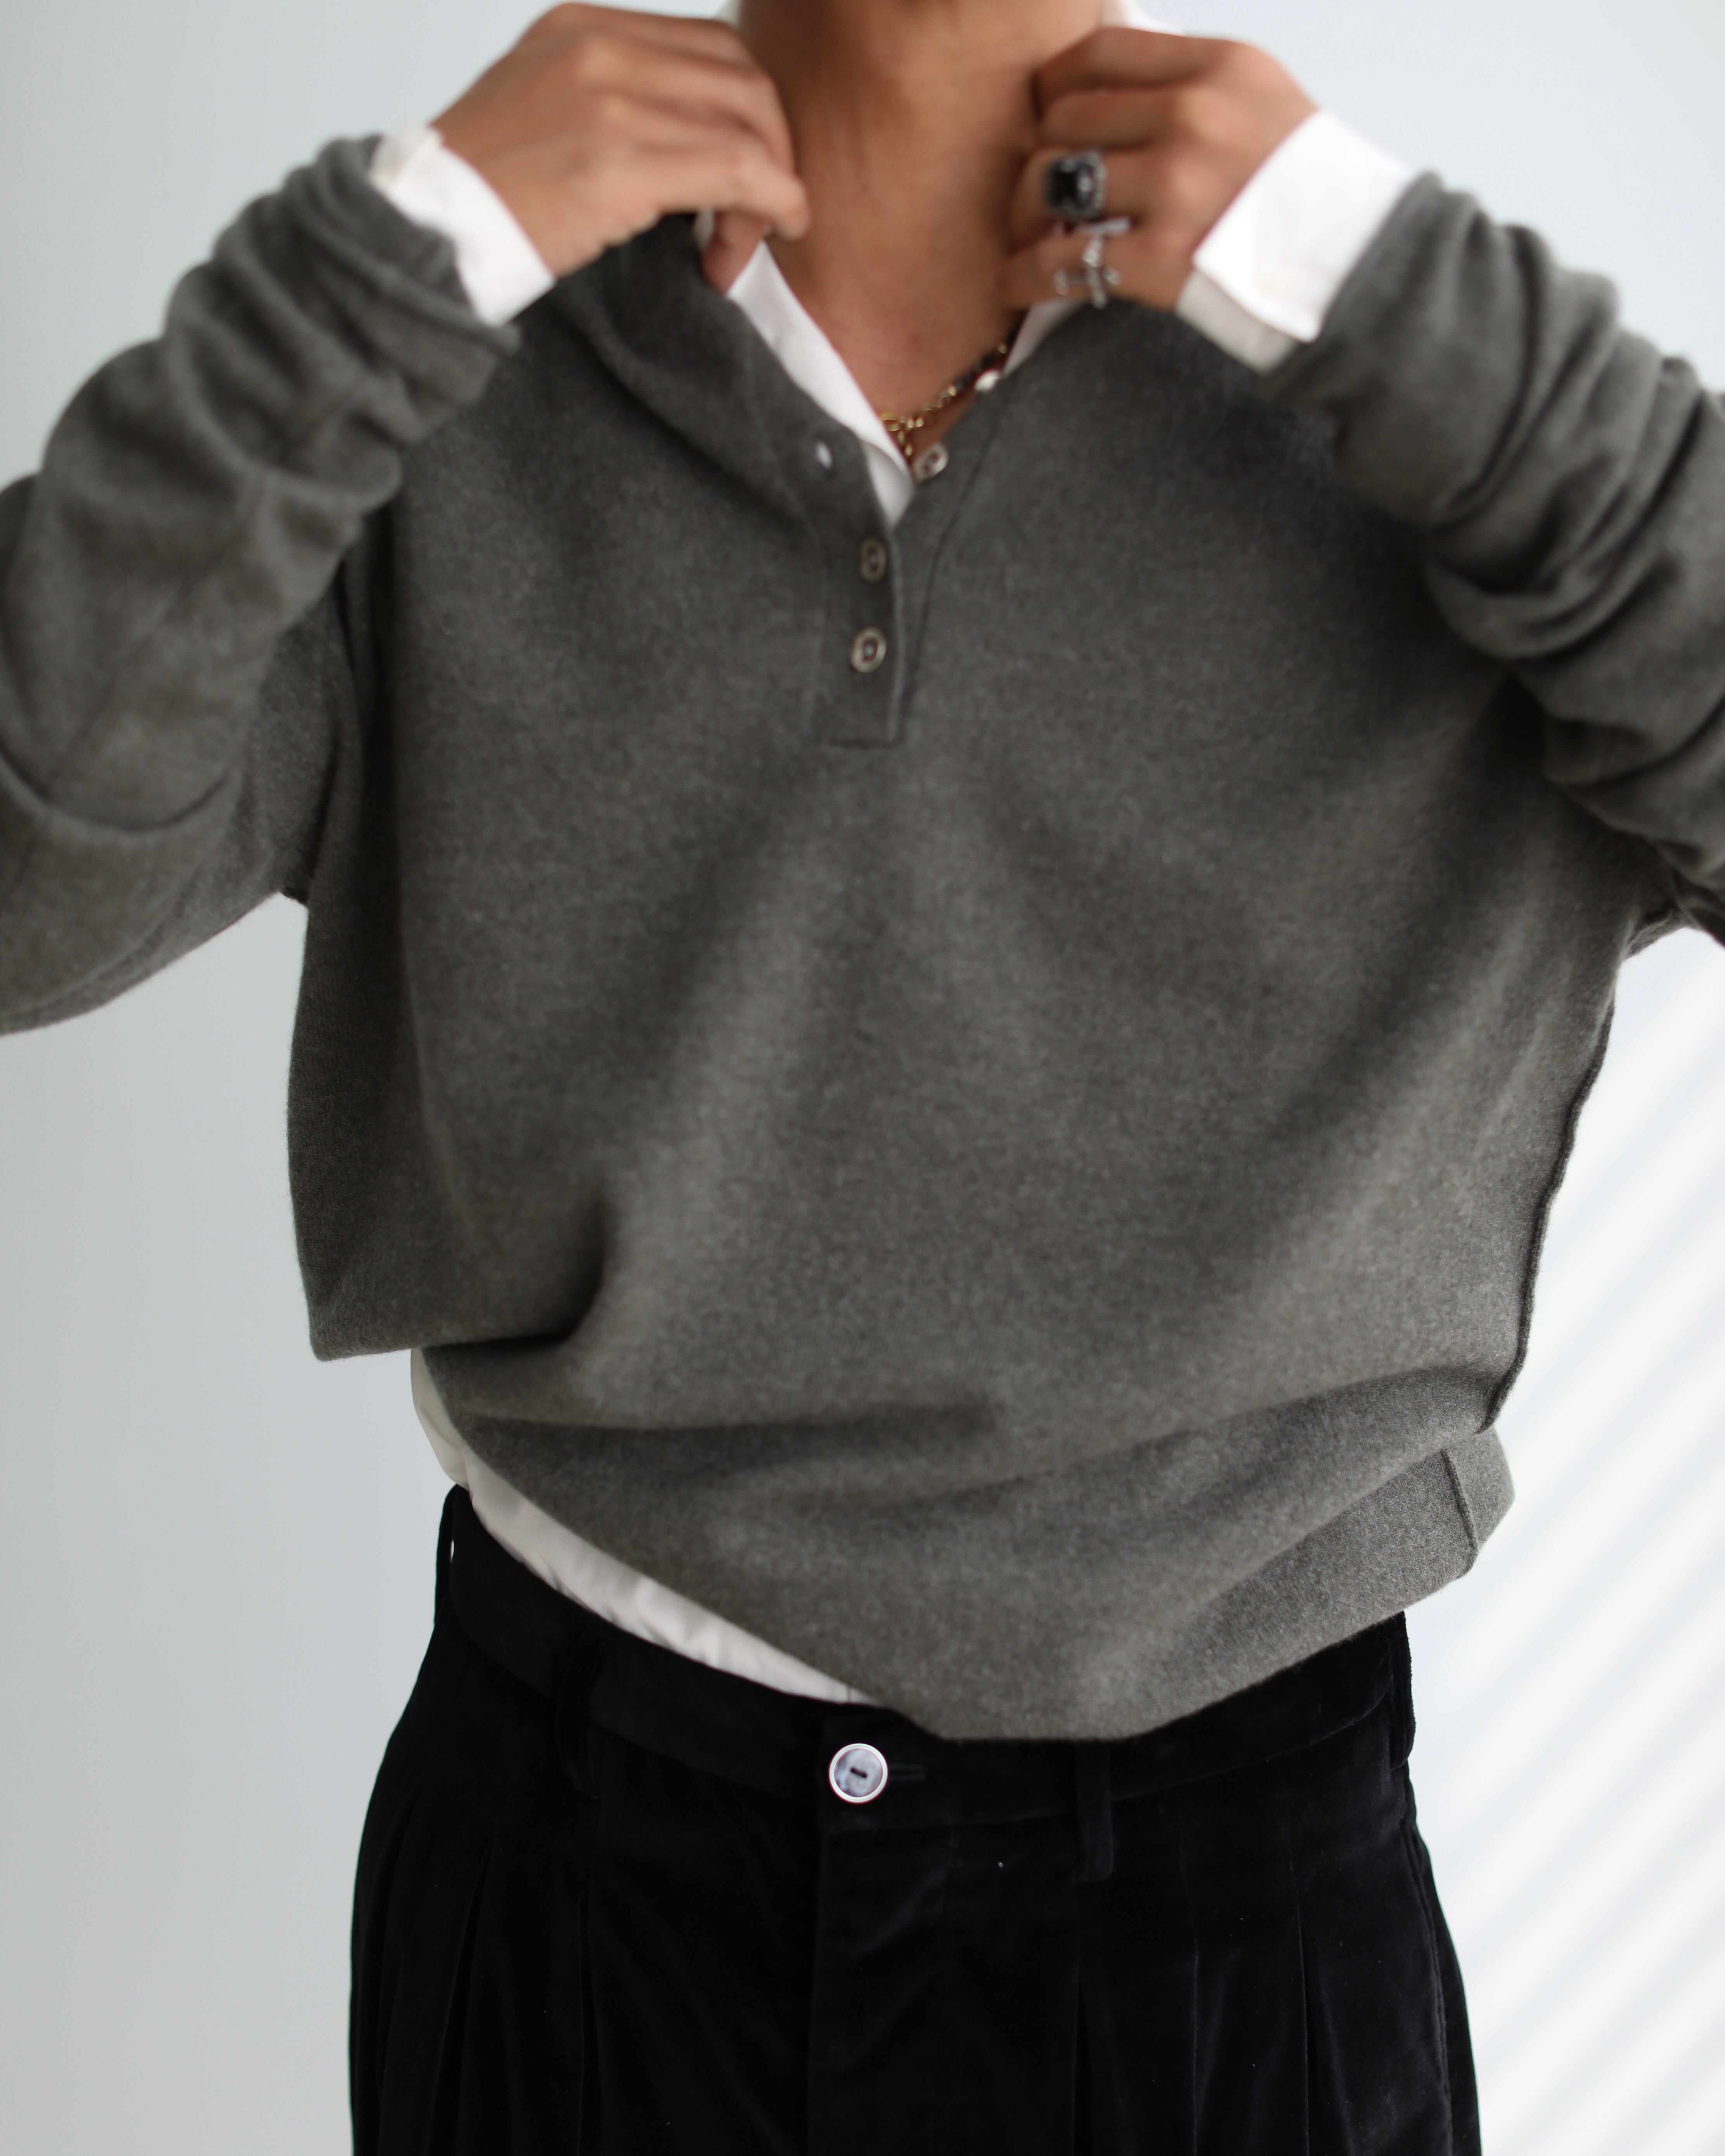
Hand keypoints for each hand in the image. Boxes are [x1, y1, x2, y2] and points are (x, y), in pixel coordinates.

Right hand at [433, 4, 808, 289]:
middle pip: (743, 78)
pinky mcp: (619, 164)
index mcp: (583, 28)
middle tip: (762, 213)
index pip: (710, 45)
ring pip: (748, 127)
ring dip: (770, 191)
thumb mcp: (547, 108)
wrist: (426, 230)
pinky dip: (776, 202)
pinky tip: (778, 229)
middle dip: (773, 149)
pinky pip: (739, 171)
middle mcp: (599, 49)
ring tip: (742, 245)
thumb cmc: (488, 192)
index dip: (750, 110)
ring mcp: (609, 102)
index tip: (750, 169)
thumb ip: (613, 98)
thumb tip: (690, 130)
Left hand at [999, 30, 1315, 310]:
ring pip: (1052, 182)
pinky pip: (1062, 260)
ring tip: (1027, 236)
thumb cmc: (1307, 192)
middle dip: (1037, 156)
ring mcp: (1176, 188)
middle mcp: (1193, 117)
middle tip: (1033, 191)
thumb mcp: (1261, 101)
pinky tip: (1015, 284)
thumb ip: (1191, 82)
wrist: (1360, 268)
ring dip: (1024, 214)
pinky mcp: (1163, 259)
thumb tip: (1113, 67)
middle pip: (1065, 119)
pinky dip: (1025, 275)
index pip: (1101, 51)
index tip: (1044, 112)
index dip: (1053, 83)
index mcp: (1217, 67)